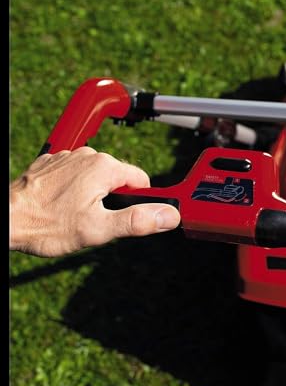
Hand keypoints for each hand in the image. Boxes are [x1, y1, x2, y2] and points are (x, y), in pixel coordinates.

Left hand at [9, 147, 180, 256]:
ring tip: (73, 214)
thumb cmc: (48, 225)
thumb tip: (169, 215)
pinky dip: (73, 188)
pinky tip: (60, 204)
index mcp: (105, 167)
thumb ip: (137, 221)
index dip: (139, 202)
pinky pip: (75, 175)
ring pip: (96, 177)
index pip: (142, 181)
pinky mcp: (52, 163)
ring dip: (92, 194)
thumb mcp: (99, 229)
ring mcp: (68, 158)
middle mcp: (88, 156)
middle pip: (118, 179)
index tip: (123, 216)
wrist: (5, 219)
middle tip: (93, 220)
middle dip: (113, 200)